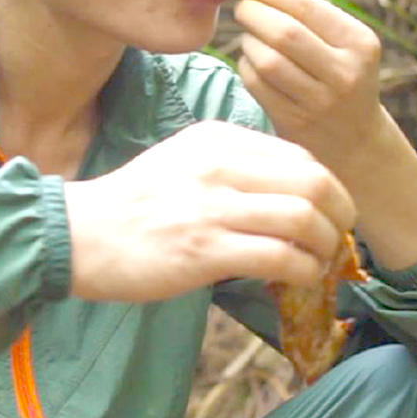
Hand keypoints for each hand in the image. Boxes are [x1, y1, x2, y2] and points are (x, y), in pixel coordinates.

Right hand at [60, 120, 355, 300]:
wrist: (77, 234)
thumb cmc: (134, 203)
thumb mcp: (187, 160)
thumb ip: (235, 166)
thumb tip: (292, 191)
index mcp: (220, 139)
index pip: (300, 155)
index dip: (329, 187)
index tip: (331, 213)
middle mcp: (221, 165)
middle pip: (314, 182)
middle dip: (340, 214)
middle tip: (338, 238)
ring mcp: (212, 207)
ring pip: (303, 218)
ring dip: (325, 246)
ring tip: (319, 263)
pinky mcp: (204, 250)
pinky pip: (279, 257)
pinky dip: (302, 270)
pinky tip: (298, 278)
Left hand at [224, 0, 416, 270]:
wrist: (354, 140)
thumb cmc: (337, 72)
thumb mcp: (333, 37)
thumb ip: (295, 2)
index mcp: (360, 42)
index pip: (304, 5)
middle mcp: (346, 73)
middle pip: (282, 31)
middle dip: (252, 12)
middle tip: (242, 7)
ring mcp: (321, 102)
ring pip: (265, 58)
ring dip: (248, 41)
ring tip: (253, 37)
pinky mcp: (296, 123)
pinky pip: (256, 83)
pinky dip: (246, 65)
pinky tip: (254, 63)